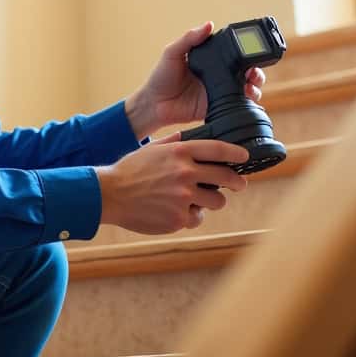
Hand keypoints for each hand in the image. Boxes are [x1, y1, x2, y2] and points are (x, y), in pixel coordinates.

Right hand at [95, 132, 249, 233]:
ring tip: (200, 200)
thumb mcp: (153, 149)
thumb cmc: (130, 170)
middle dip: (238, 182)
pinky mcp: (178, 218)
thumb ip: (175, 142)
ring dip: (212, 200)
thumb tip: (194, 137)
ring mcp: (183, 198)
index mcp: (180, 152)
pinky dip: (190, 216)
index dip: (236, 153)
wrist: (109, 195)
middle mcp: (185, 173)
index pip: (218, 150)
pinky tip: (176, 211)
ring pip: (216, 201)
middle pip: (226, 177)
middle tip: (240, 184)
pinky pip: (197, 218)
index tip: (245, 157)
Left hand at [125, 22, 266, 136]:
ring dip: (255, 84)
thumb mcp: (172, 52)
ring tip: (251, 82)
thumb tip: (208, 24)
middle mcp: (217, 75)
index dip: (244, 51)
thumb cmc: (160, 77)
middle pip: (245, 70)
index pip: (231, 53)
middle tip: (253, 70)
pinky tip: (246, 96)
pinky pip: (237, 104)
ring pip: (246, 86)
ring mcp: (219, 91)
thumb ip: (189, 38)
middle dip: (256, 69)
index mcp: (209, 60)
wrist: (154, 104)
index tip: (251, 49)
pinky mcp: (218, 106)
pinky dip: (246, 100)